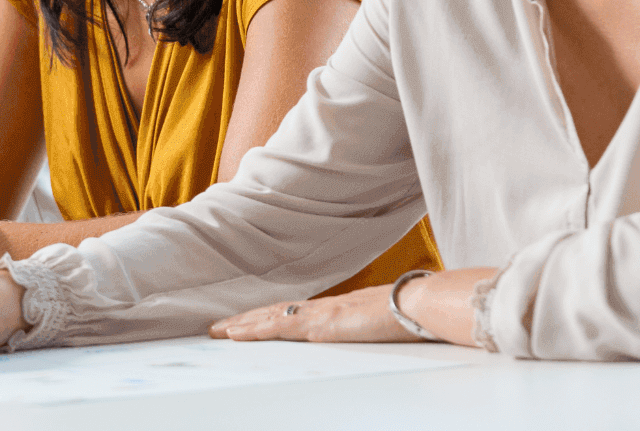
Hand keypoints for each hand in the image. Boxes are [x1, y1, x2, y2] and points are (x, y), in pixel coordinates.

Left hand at [210, 284, 416, 342]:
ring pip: (271, 318)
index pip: (294, 313)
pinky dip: (256, 330)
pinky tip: (238, 334)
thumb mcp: (387, 323)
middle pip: (275, 313)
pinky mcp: (321, 325)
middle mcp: (325, 308)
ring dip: (242, 325)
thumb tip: (374, 329)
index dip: (268, 317)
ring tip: (217, 332)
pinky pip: (280, 327)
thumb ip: (372, 326)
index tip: (246, 322)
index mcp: (339, 309)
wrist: (423, 304)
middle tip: (216, 329)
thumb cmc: (414, 314)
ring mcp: (321, 314)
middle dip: (245, 321)